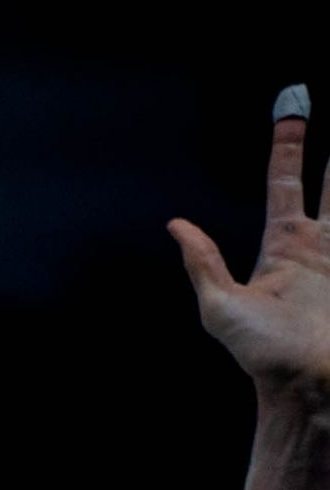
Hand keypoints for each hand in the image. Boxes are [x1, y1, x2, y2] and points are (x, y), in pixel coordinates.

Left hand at [168, 90, 329, 399]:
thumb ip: (203, 265)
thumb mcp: (221, 309)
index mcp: (284, 245)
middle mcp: (319, 245)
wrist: (307, 387)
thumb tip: (175, 225)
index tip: (293, 105)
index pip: (285, 180)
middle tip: (321, 103)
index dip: (288, 143)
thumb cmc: (261, 355)